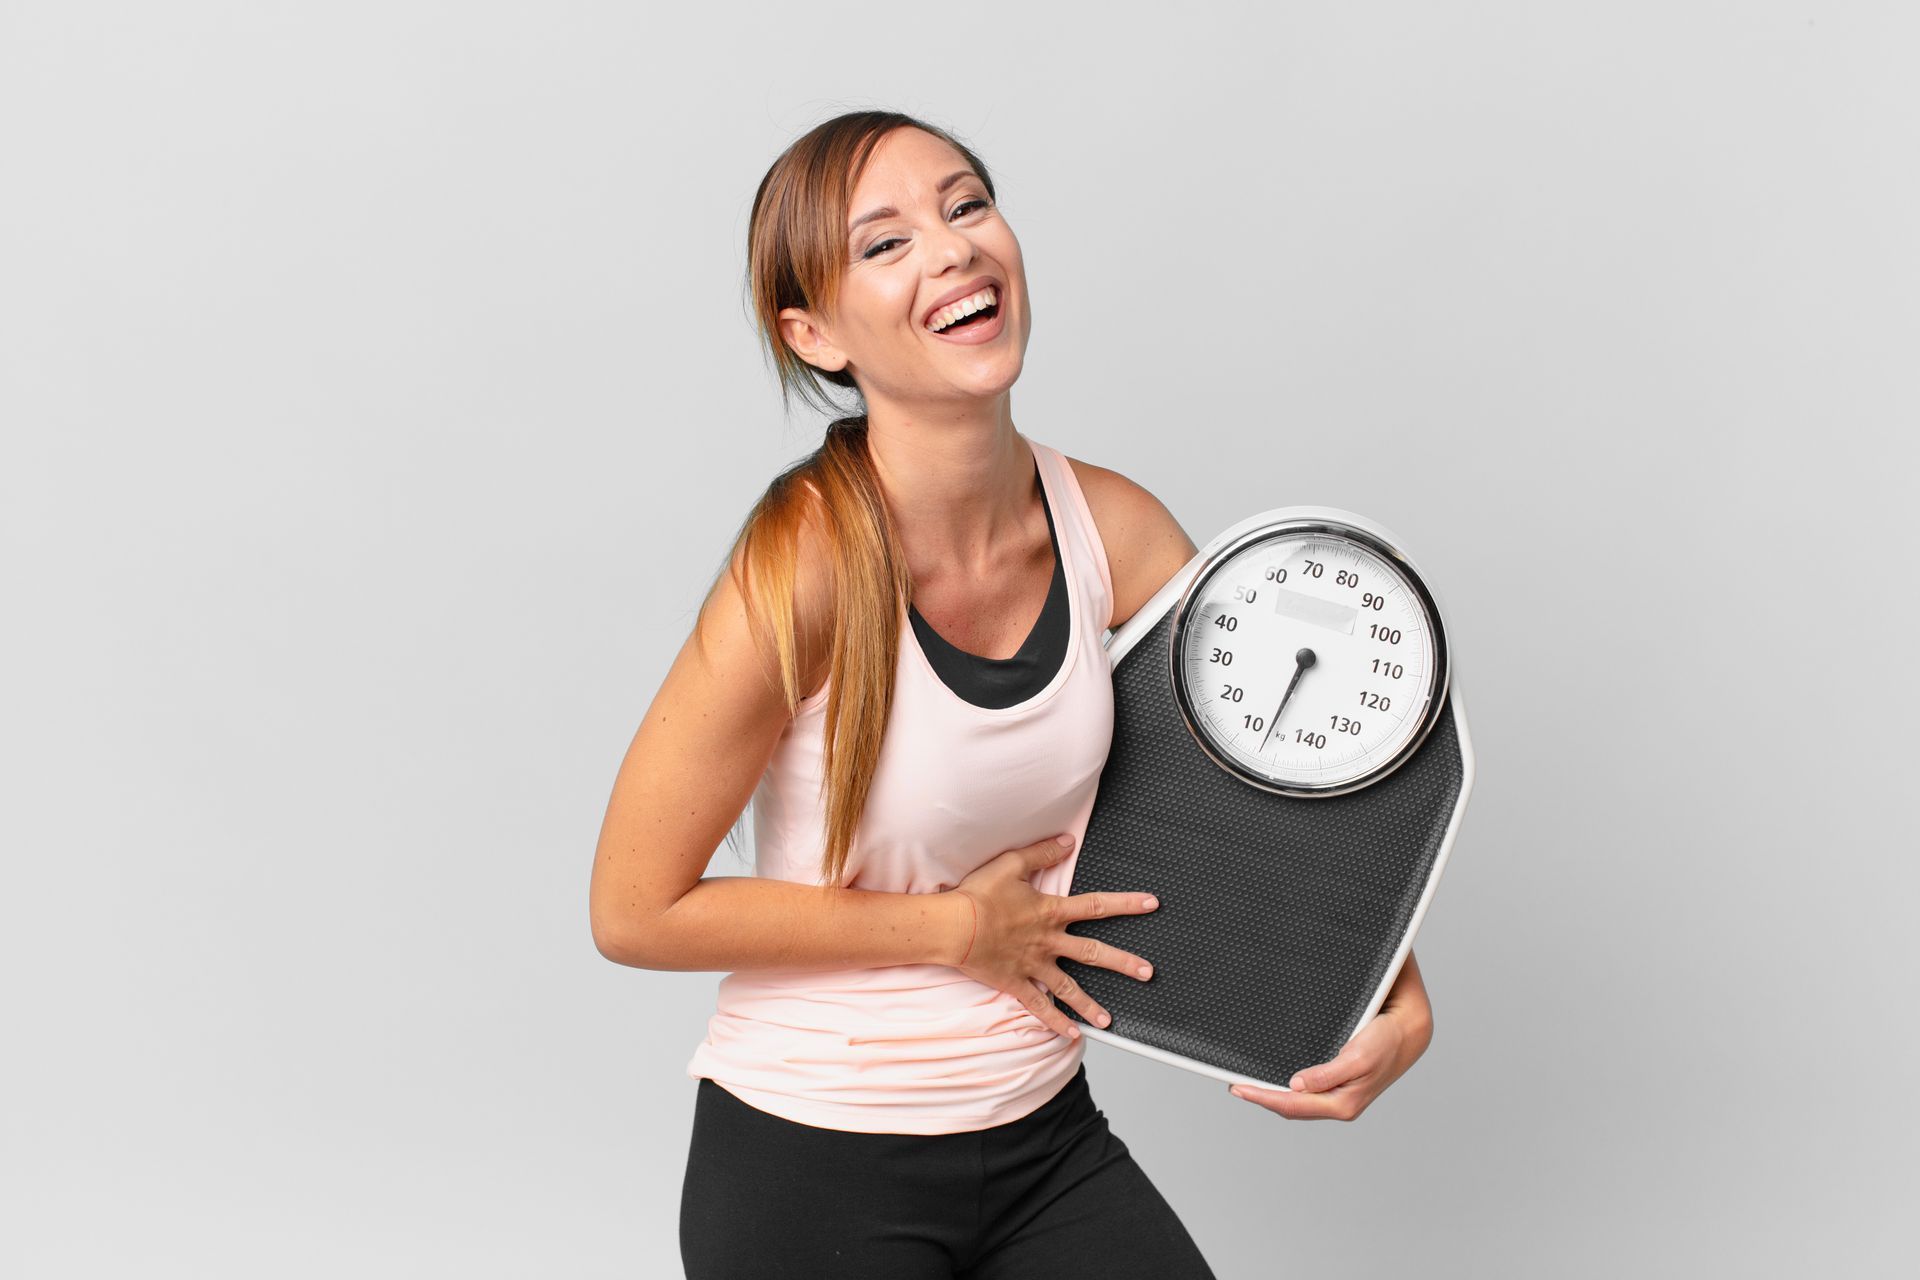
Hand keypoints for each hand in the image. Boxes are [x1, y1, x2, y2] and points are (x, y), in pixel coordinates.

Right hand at [946, 833, 1160, 1042]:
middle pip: (1094, 954)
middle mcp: (1049, 942)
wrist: (954, 927)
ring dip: (1091, 1005)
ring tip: (1110, 1021)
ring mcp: (1034, 966)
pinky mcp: (1015, 983)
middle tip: (1148, 973)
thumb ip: (1042, 852)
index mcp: (1051, 912)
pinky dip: (1056, 1022)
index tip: (1152, 904)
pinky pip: (1040, 1007)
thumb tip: (1069, 840)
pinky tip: (1072, 1035)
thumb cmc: (980, 894)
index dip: (1126, 904)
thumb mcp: (1012, 864)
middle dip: (1123, 963)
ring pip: (1069, 988)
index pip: (1097, 906)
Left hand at [1228, 952, 1434, 1120]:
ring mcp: (1340, 1096)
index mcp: (1342, 1104)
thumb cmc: (1385, 1042)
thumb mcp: (1358, 1057)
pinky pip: (1308, 1093)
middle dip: (1263, 1099)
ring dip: (1274, 1096)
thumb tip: (1296, 1086)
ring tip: (1249, 1085)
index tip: (1238, 1087)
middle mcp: (1339, 1104)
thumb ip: (1327, 1074)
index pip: (1292, 1105)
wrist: (1409, 1031)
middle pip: (1292, 1108)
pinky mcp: (1341, 1085)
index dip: (1263, 1098)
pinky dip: (1289, 1089)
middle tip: (1236, 1086)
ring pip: (1299, 1103)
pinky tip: (1278, 1080)